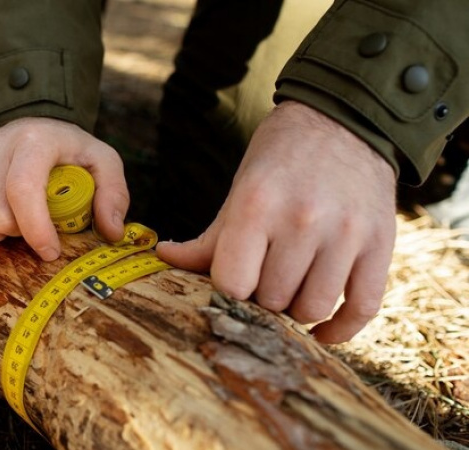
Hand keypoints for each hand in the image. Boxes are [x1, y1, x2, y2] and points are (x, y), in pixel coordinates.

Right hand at [0, 117, 129, 260]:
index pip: (23, 190)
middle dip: (19, 233)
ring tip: (9, 226)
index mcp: (32, 140)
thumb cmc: (67, 151)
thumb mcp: (101, 161)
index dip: (36, 229)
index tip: (51, 251)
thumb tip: (111, 232)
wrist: (32, 126)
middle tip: (34, 226)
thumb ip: (113, 193)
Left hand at [156, 101, 396, 343]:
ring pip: (313, 309)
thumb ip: (208, 237)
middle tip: (263, 280)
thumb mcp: (240, 191)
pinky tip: (322, 329)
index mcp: (257, 206)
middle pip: (272, 300)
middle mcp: (303, 221)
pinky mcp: (380, 245)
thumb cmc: (280, 159)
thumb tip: (162, 259)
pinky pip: (362, 309)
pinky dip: (340, 330)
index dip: (228, 289)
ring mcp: (346, 235)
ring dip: (296, 311)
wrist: (344, 122)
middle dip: (262, 298)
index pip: (232, 283)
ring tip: (290, 291)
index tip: (233, 280)